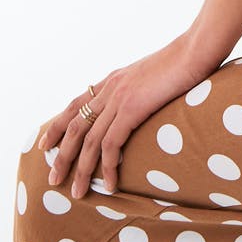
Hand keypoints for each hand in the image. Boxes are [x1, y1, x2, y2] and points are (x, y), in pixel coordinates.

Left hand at [37, 33, 218, 199]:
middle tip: (53, 178)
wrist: (197, 49)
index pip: (76, 104)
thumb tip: (145, 103)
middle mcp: (110, 88)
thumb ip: (143, 89)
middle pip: (74, 126)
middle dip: (61, 154)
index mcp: (114, 79)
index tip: (45, 143)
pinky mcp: (131, 109)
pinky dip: (107, 167)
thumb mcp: (155, 74)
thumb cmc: (185, 61)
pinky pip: (111, 144)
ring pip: (89, 140)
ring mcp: (119, 98)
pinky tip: (110, 185)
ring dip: (81, 169)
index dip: (57, 125)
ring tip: (77, 192)